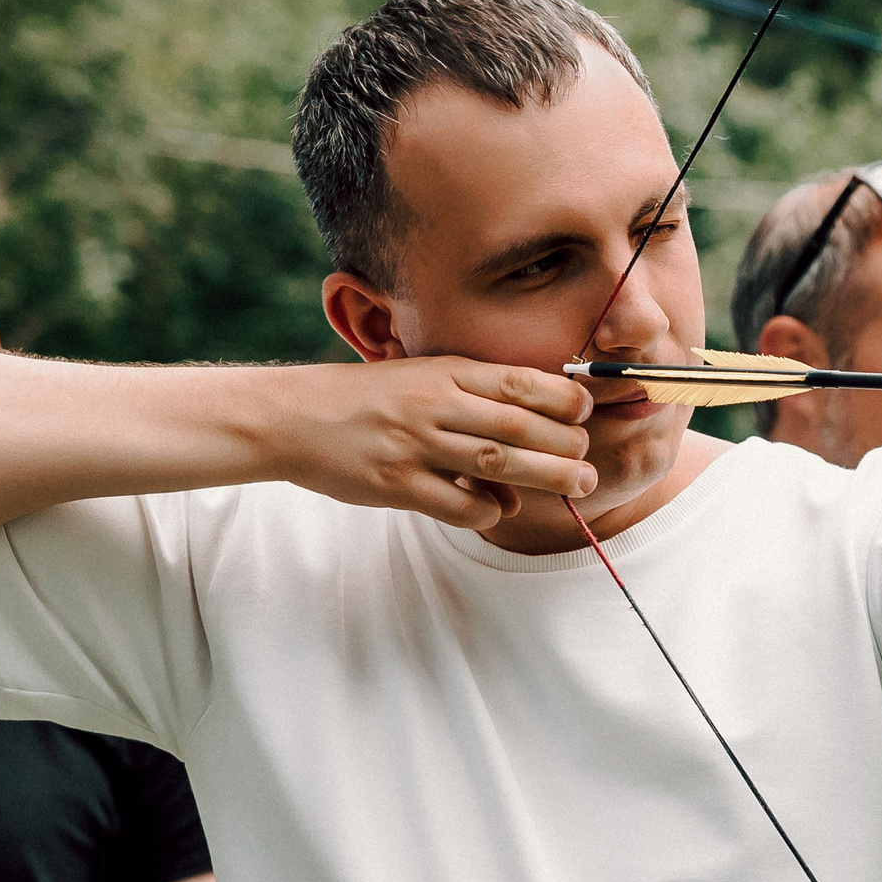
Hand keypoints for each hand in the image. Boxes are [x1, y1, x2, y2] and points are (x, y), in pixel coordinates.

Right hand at [261, 357, 596, 529]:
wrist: (292, 418)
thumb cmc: (368, 401)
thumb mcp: (420, 383)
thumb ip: (473, 408)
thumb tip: (526, 454)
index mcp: (443, 372)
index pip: (517, 382)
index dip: (562, 398)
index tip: (586, 412)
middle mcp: (432, 404)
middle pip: (518, 426)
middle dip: (565, 445)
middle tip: (589, 462)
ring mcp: (414, 445)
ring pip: (497, 463)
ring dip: (547, 477)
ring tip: (580, 486)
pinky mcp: (396, 484)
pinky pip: (459, 504)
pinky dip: (490, 509)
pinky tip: (500, 509)